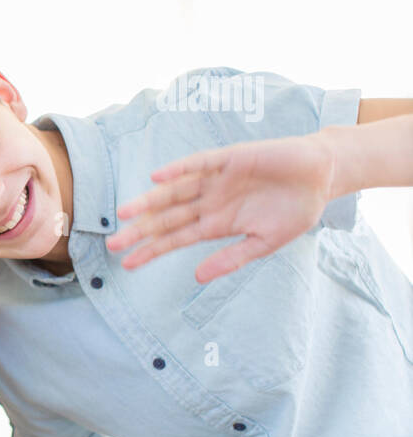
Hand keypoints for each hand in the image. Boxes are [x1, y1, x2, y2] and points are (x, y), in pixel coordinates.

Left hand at [106, 133, 334, 282]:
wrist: (323, 177)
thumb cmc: (294, 210)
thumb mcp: (264, 242)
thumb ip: (231, 258)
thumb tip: (198, 277)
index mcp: (214, 224)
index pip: (174, 239)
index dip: (151, 250)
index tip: (127, 263)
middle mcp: (208, 202)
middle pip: (166, 217)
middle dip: (140, 230)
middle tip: (113, 244)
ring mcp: (216, 180)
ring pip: (174, 191)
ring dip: (149, 201)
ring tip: (124, 213)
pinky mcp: (229, 158)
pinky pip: (199, 163)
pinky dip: (179, 169)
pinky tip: (158, 177)